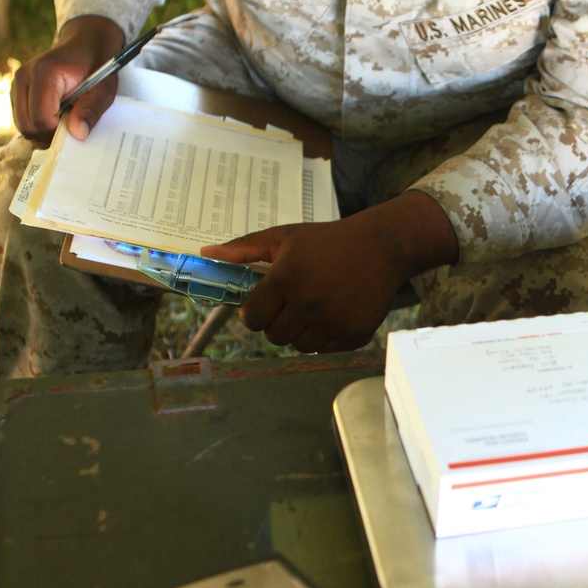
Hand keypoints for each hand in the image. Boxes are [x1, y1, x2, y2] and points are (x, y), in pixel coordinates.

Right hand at [11, 15, 124, 142]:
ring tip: (65, 115)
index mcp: (43, 72)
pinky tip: (56, 113)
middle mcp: (23, 77)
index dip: (59, 129)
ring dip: (44, 129)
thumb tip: (77, 134)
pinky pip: (23, 119)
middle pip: (27, 125)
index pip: (41, 118)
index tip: (76, 123)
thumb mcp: (104, 89)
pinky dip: (39, 124)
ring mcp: (17, 84)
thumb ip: (91, 110)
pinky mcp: (17, 92)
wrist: (86, 45)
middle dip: (49, 133)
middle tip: (71, 124)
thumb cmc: (96, 66)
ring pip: (23, 125)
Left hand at [201, 190, 458, 352]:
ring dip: (299, 331)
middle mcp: (308, 305)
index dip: (255, 312)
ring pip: (298, 346)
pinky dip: (323, 336)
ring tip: (314, 305)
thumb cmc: (327, 240)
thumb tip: (206, 253)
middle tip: (293, 301)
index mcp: (286, 280)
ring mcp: (332, 323)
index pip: (252, 319)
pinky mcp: (352, 335)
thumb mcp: (284, 238)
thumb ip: (243, 249)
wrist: (382, 247)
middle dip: (277, 321)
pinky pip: (324, 349)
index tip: (266, 301)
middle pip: (273, 336)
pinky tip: (333, 311)